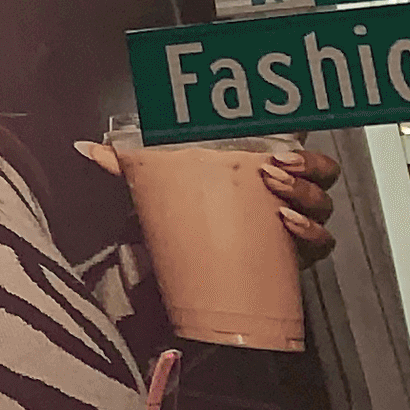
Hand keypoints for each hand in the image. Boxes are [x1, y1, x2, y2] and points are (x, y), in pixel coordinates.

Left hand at [75, 140, 339, 264]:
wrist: (201, 268)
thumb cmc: (192, 217)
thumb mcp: (163, 187)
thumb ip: (130, 165)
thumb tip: (88, 148)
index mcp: (262, 168)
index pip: (295, 146)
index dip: (298, 141)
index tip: (279, 146)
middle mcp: (286, 194)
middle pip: (319, 174)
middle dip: (304, 169)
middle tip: (273, 172)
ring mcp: (295, 223)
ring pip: (321, 205)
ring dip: (304, 197)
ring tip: (277, 198)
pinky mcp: (296, 255)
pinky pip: (320, 243)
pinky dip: (311, 234)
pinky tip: (289, 226)